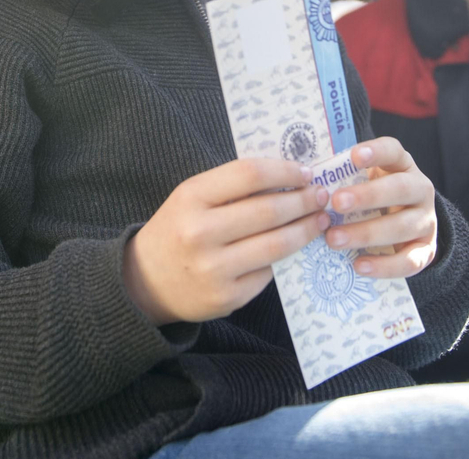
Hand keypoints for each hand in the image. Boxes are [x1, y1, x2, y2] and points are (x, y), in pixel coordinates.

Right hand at [123, 158, 330, 325]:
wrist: (146, 281)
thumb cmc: (178, 229)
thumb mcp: (192, 198)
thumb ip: (232, 186)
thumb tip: (289, 176)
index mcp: (191, 197)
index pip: (249, 175)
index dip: (285, 171)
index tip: (306, 172)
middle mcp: (200, 233)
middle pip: (268, 210)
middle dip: (303, 201)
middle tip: (321, 195)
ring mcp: (214, 269)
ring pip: (276, 244)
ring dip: (306, 229)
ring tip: (320, 219)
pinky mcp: (228, 297)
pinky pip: (269, 272)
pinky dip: (285, 256)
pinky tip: (295, 245)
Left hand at [324, 137, 437, 279]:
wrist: (404, 228)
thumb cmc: (372, 198)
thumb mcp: (362, 181)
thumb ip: (343, 177)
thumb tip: (305, 179)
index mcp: (402, 165)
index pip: (394, 151)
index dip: (376, 152)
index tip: (354, 156)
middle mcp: (420, 190)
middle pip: (400, 188)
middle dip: (367, 196)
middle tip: (336, 202)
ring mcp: (426, 221)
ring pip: (402, 226)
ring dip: (366, 233)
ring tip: (333, 239)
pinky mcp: (426, 250)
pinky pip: (409, 260)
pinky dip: (384, 265)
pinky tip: (358, 265)